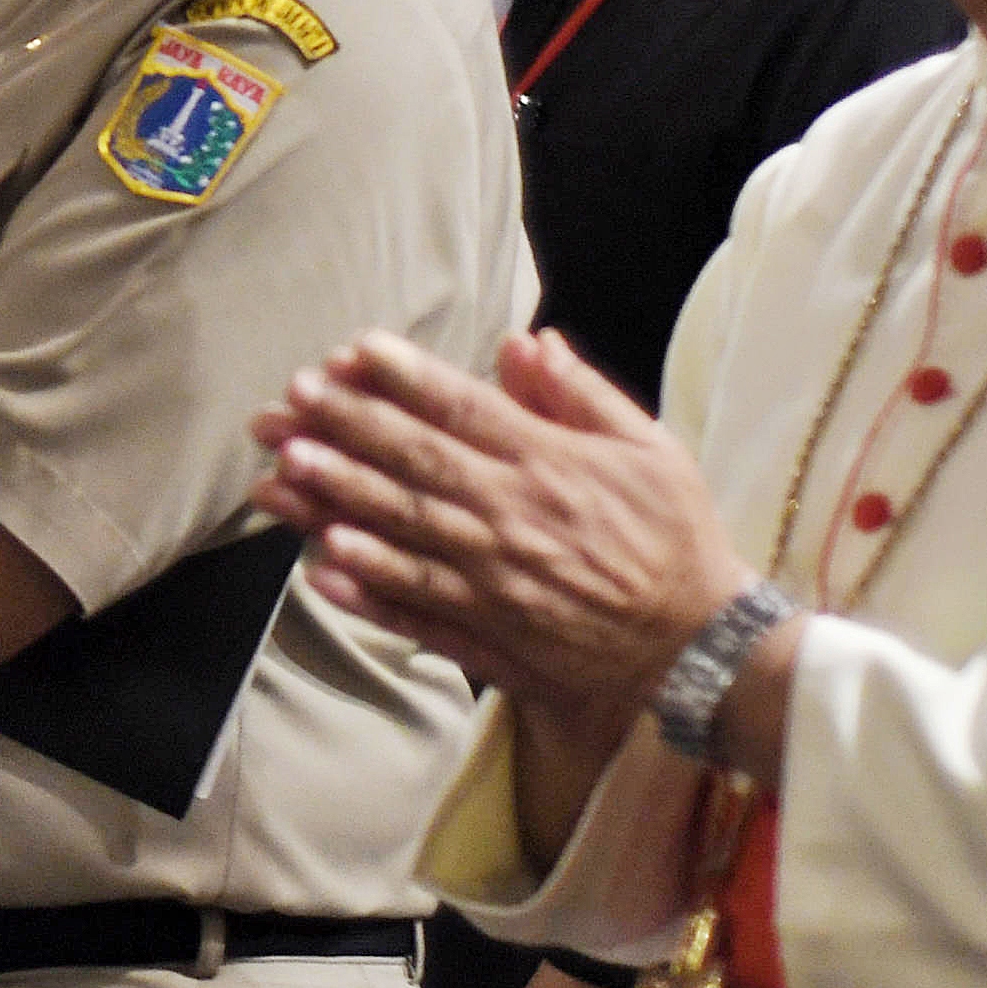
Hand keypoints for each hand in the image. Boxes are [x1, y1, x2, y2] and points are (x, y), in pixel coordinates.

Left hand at [248, 327, 750, 743]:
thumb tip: (526, 339)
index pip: (465, 410)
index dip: (405, 378)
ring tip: (285, 471)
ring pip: (406, 534)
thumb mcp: (651, 450)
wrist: (702, 648)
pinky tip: (321, 568)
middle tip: (288, 401)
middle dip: (348, 428)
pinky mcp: (491, 636)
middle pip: (418, 464)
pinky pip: (419, 611)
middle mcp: (515, 518)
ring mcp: (497, 581)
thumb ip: (582, 395)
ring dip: (341, 501)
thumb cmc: (675, 538)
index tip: (351, 350)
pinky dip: (370, 592)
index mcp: (552, 465)